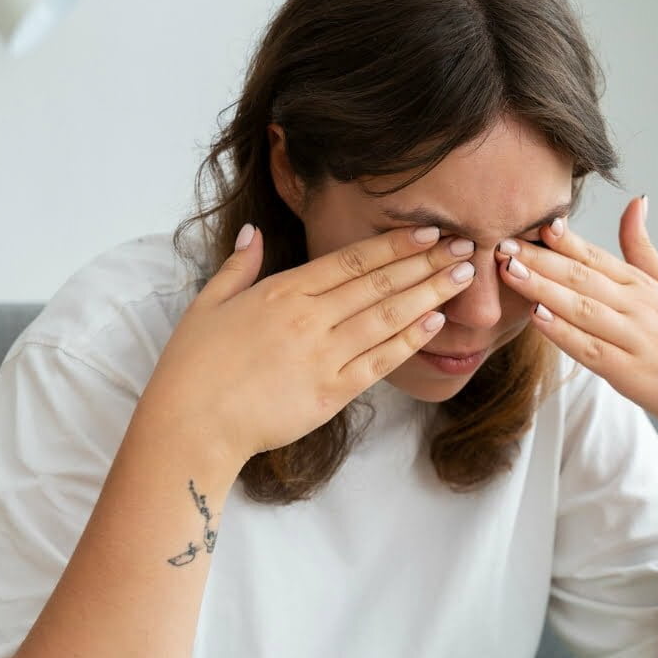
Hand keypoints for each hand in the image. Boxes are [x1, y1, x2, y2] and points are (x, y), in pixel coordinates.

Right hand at [145, 224, 476, 465]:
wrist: (191, 425)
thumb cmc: (192, 367)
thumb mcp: (207, 303)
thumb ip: (238, 266)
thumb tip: (254, 232)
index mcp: (282, 291)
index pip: (351, 260)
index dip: (395, 244)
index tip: (429, 231)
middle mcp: (309, 318)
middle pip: (379, 283)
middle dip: (427, 262)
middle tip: (466, 246)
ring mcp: (323, 356)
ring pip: (388, 317)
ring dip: (430, 293)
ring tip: (464, 276)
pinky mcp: (330, 394)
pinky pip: (379, 362)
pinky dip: (409, 340)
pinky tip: (435, 322)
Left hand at [494, 196, 657, 437]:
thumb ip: (643, 248)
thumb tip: (636, 200)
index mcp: (643, 285)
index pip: (596, 256)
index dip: (563, 240)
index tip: (531, 221)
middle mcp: (639, 306)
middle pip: (582, 277)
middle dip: (540, 259)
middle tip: (502, 243)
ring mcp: (635, 339)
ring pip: (582, 309)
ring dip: (544, 288)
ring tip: (510, 271)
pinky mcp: (630, 373)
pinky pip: (590, 349)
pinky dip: (563, 332)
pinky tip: (537, 317)